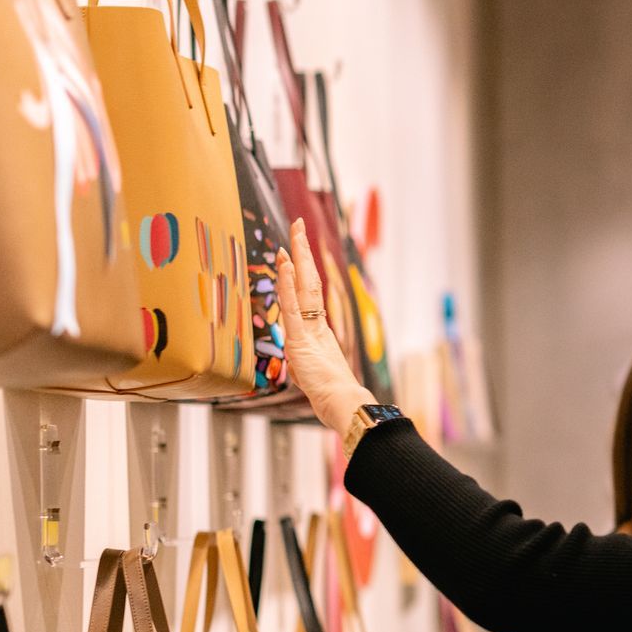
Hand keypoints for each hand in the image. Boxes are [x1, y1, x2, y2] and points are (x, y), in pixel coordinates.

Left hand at [276, 219, 370, 433]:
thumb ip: (311, 368)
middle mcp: (316, 325)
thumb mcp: (316, 378)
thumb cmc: (335, 398)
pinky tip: (286, 262)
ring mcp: (309, 330)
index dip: (303, 271)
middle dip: (303, 252)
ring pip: (303, 286)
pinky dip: (289, 282)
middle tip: (299, 225)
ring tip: (293, 232)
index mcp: (319, 332)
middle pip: (309, 281)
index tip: (298, 250)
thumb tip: (309, 372)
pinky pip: (292, 306)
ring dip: (298, 257)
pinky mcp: (300, 339)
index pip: (309, 294)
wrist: (345, 406)